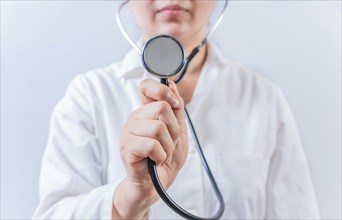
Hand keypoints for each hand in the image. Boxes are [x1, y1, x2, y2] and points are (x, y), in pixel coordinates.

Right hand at [113, 79, 187, 218]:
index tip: (174, 104)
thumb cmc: (164, 159)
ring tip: (162, 154)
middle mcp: (134, 119)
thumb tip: (173, 84)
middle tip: (169, 143)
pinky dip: (161, 155)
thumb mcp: (178, 132)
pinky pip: (152, 145)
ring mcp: (128, 133)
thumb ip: (176, 110)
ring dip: (168, 146)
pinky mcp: (126, 148)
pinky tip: (156, 160)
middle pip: (161, 107)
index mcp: (145, 113)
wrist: (155, 186)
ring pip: (158, 127)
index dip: (162, 90)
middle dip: (174, 130)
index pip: (146, 86)